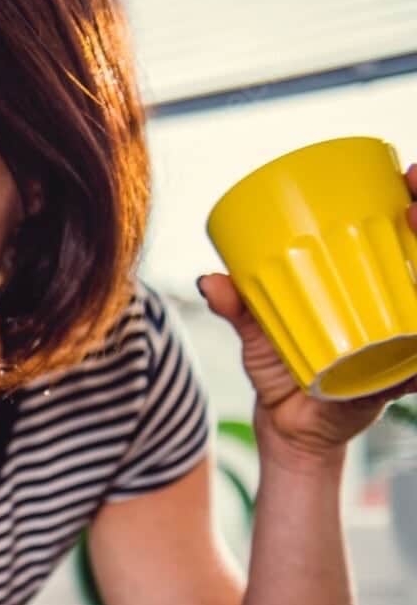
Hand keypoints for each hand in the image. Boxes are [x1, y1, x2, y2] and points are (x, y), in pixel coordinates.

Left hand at [199, 162, 416, 467]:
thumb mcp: (256, 333)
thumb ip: (237, 307)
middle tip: (416, 204)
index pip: (406, 233)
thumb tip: (208, 281)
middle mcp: (398, 307)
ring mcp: (405, 340)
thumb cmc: (280, 370)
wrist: (287, 430)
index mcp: (371, 285)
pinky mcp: (404, 375)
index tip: (409, 175)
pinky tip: (415, 347)